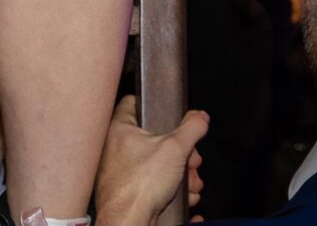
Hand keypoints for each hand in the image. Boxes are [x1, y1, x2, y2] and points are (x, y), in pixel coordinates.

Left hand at [92, 93, 207, 225]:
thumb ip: (192, 128)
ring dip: (181, 174)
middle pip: (155, 140)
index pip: (133, 102)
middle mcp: (115, 149)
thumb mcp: (175, 148)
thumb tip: (200, 117)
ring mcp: (121, 173)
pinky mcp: (129, 193)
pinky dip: (172, 190)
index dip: (155, 106)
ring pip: (158, 165)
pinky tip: (185, 197)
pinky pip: (154, 185)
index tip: (172, 115)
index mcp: (119, 129)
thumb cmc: (140, 185)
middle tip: (191, 160)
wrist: (129, 222)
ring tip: (190, 182)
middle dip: (180, 152)